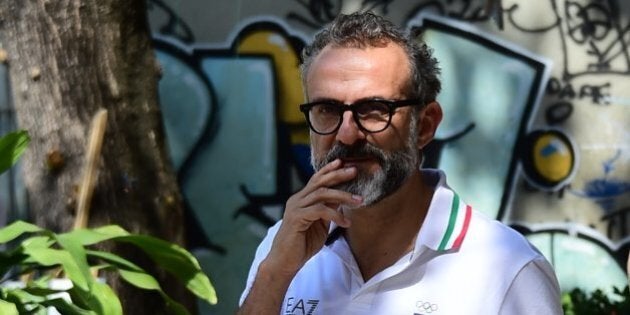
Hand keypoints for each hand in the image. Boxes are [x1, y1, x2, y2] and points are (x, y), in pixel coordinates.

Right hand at [262, 159, 362, 277]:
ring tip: (359, 200)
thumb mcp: (320, 224)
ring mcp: (296, 207)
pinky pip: (320, 210)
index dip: (329, 170)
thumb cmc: (302, 244)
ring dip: (343, 196)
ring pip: (322, 194)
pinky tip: (346, 222)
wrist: (285, 262)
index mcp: (302, 199)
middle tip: (354, 171)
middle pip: (319, 182)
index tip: (343, 163)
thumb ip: (328, 210)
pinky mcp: (297, 218)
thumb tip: (341, 198)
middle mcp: (297, 200)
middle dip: (338, 175)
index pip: (316, 179)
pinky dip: (335, 215)